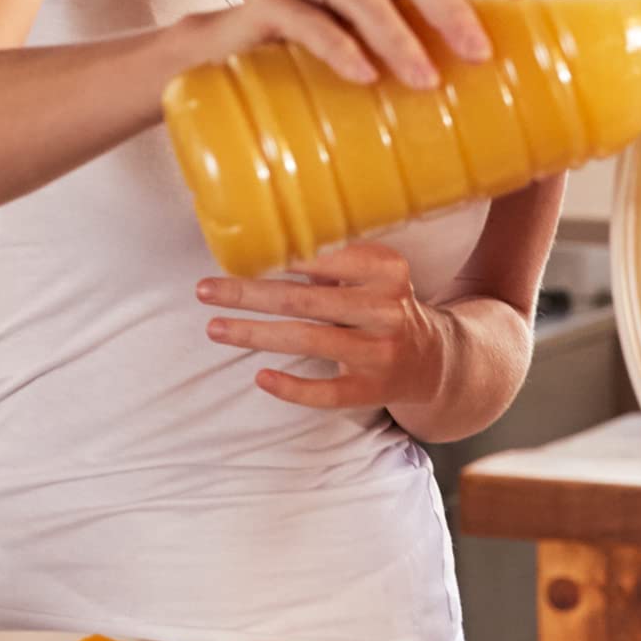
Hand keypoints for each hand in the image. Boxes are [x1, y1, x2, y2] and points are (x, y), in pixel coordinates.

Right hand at [194, 0, 524, 88]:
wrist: (218, 68)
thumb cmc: (319, 73)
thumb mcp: (378, 70)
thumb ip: (427, 84)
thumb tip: (507, 149)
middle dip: (449, 6)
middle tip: (478, 53)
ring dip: (398, 36)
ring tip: (425, 81)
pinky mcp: (266, 7)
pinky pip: (304, 20)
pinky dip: (337, 46)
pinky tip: (362, 75)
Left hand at [198, 241, 456, 410]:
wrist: (435, 360)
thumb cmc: (386, 307)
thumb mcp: (375, 275)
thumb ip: (334, 262)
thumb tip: (267, 247)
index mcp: (386, 272)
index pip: (325, 259)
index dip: (279, 258)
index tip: (238, 254)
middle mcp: (386, 310)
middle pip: (305, 300)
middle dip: (249, 294)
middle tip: (205, 289)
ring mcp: (379, 352)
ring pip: (308, 341)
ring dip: (255, 334)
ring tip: (215, 327)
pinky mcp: (370, 390)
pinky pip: (326, 392)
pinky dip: (291, 387)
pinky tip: (261, 377)